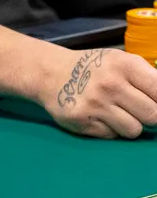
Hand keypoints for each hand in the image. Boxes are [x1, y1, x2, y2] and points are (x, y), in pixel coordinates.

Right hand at [40, 48, 156, 138]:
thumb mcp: (121, 61)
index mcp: (125, 65)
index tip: (153, 102)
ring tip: (115, 113)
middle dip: (149, 115)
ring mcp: (95, 104)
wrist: (50, 72)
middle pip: (153, 116)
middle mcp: (110, 84)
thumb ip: (148, 78)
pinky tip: (98, 116)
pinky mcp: (82, 121)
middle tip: (136, 109)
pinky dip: (109, 129)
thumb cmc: (94, 68)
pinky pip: (112, 135)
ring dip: (129, 125)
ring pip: (134, 130)